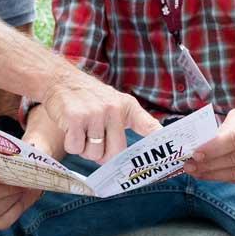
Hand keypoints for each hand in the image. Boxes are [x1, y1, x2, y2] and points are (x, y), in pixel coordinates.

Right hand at [0, 156, 42, 229]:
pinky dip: (14, 212)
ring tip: (20, 190)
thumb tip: (30, 152)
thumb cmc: (20, 159)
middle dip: (6, 190)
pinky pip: (0, 222)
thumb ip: (19, 153)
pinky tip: (19, 201)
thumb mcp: (21, 152)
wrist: (27, 173)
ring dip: (11, 200)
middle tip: (20, 183)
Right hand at [42, 70, 159, 162]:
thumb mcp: (116, 102)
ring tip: (81, 130)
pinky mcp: (75, 118)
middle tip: (93, 141)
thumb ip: (134, 121)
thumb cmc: (88, 96)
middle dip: (102, 155)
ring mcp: (94, 114)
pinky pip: (75, 148)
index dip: (160, 142)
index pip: (149, 127)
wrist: (60, 80)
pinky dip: (71, 144)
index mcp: (127, 107)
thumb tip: (150, 143)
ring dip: (84, 149)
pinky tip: (70, 128)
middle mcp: (113, 109)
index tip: (174, 155)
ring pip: (93, 154)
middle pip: (114, 154)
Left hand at [184, 102, 234, 184]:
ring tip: (197, 172)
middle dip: (208, 165)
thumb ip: (223, 129)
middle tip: (189, 166)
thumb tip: (201, 147)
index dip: (212, 149)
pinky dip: (227, 178)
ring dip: (214, 175)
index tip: (194, 154)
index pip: (233, 139)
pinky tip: (213, 175)